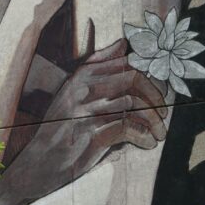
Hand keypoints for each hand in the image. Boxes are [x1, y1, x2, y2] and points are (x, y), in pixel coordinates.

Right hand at [57, 39, 168, 171]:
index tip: (159, 92)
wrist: (40, 162)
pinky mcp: (91, 134)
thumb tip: (123, 43)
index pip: (124, 61)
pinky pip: (128, 128)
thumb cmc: (61, 128)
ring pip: (134, 103)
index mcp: (81, 75)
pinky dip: (144, 137)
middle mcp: (83, 88)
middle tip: (163, 114)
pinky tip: (148, 143)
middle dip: (155, 95)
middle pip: (133, 77)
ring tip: (158, 133)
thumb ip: (98, 67)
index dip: (149, 75)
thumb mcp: (73, 91)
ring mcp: (86, 110)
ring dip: (153, 120)